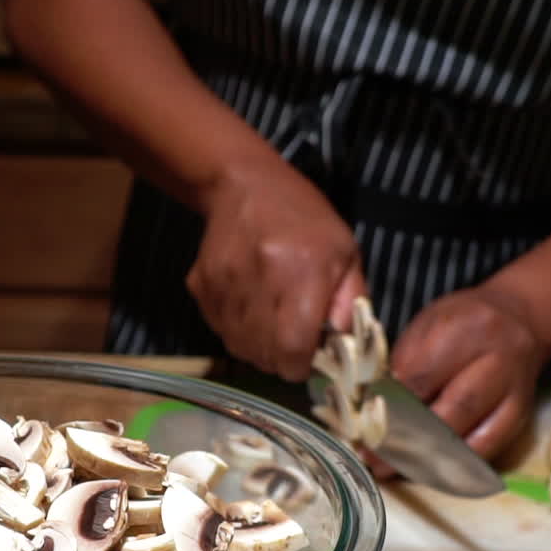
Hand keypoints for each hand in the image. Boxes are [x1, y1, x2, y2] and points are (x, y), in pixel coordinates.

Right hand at [188, 160, 366, 380]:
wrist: (243, 185)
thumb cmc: (304, 219)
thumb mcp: (345, 251)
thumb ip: (350, 300)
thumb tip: (343, 343)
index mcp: (301, 271)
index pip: (292, 346)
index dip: (300, 365)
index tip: (308, 359)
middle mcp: (259, 278)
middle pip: (264, 354)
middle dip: (281, 360)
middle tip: (292, 343)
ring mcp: (224, 283)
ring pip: (239, 346)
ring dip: (258, 348)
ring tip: (272, 325)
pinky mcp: (200, 284)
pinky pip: (219, 330)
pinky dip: (237, 331)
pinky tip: (251, 309)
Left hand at [389, 285, 546, 464]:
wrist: (521, 318)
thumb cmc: (464, 321)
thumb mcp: (427, 324)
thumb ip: (404, 362)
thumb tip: (376, 406)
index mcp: (465, 329)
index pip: (421, 378)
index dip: (388, 406)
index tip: (362, 427)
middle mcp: (496, 360)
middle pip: (448, 410)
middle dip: (406, 439)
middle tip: (373, 458)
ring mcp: (513, 391)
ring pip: (469, 435)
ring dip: (427, 459)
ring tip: (394, 470)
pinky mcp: (520, 415)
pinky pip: (487, 449)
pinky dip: (454, 465)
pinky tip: (428, 472)